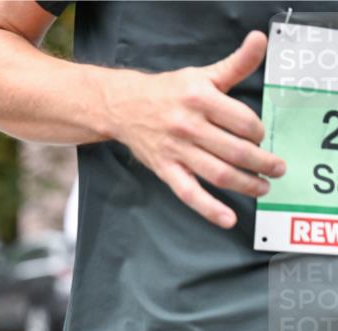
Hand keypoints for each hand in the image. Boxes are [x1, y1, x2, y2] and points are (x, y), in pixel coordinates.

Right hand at [107, 31, 285, 227]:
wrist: (122, 106)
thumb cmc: (167, 92)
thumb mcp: (202, 75)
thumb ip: (235, 64)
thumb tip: (259, 41)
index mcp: (201, 98)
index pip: (244, 121)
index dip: (258, 132)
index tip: (259, 137)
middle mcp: (188, 125)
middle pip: (236, 150)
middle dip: (263, 162)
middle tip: (277, 168)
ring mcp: (176, 150)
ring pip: (219, 173)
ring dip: (246, 184)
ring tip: (263, 188)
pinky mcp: (165, 169)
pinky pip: (189, 192)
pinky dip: (209, 208)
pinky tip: (228, 219)